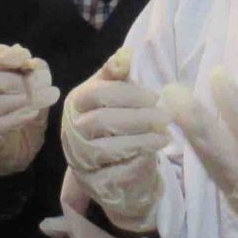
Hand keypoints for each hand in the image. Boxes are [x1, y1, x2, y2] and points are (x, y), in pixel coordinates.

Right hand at [0, 43, 57, 177]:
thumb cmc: (24, 102)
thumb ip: (34, 71)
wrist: (18, 139)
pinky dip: (16, 118)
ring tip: (40, 98)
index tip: (25, 56)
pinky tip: (33, 113)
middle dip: (12, 81)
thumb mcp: (34, 83)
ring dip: (16, 101)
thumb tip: (34, 64)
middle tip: (38, 83)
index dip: (2, 56)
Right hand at [59, 49, 168, 233]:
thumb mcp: (117, 95)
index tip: (155, 97)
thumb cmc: (117, 125)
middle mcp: (72, 132)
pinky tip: (154, 155)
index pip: (97, 94)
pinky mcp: (94, 184)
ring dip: (141, 141)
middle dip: (138, 118)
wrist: (116, 170)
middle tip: (166, 116)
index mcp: (76, 104)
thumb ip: (118, 74)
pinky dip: (137, 163)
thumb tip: (127, 54)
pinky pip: (115, 174)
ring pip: (108, 149)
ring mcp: (80, 160)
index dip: (128, 94)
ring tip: (165, 136)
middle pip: (102, 121)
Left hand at [165, 68, 237, 237]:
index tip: (219, 78)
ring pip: (212, 163)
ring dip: (190, 132)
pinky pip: (213, 168)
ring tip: (171, 98)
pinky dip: (199, 143)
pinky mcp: (235, 197)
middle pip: (221, 158)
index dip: (237, 113)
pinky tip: (186, 119)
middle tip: (173, 91)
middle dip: (196, 124)